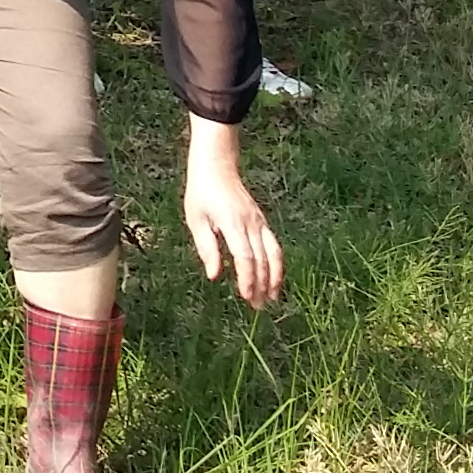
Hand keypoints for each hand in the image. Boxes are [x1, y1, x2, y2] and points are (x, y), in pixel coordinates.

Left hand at [180, 116, 279, 307]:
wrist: (217, 165)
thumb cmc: (202, 193)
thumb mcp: (196, 219)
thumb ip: (207, 248)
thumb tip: (215, 275)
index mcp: (233, 223)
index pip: (245, 257)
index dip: (248, 278)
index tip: (247, 297)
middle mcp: (251, 223)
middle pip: (262, 259)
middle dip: (262, 284)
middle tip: (259, 307)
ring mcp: (259, 221)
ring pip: (274, 253)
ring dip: (274, 277)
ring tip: (271, 297)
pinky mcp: (261, 221)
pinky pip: (273, 245)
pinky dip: (276, 263)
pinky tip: (273, 277)